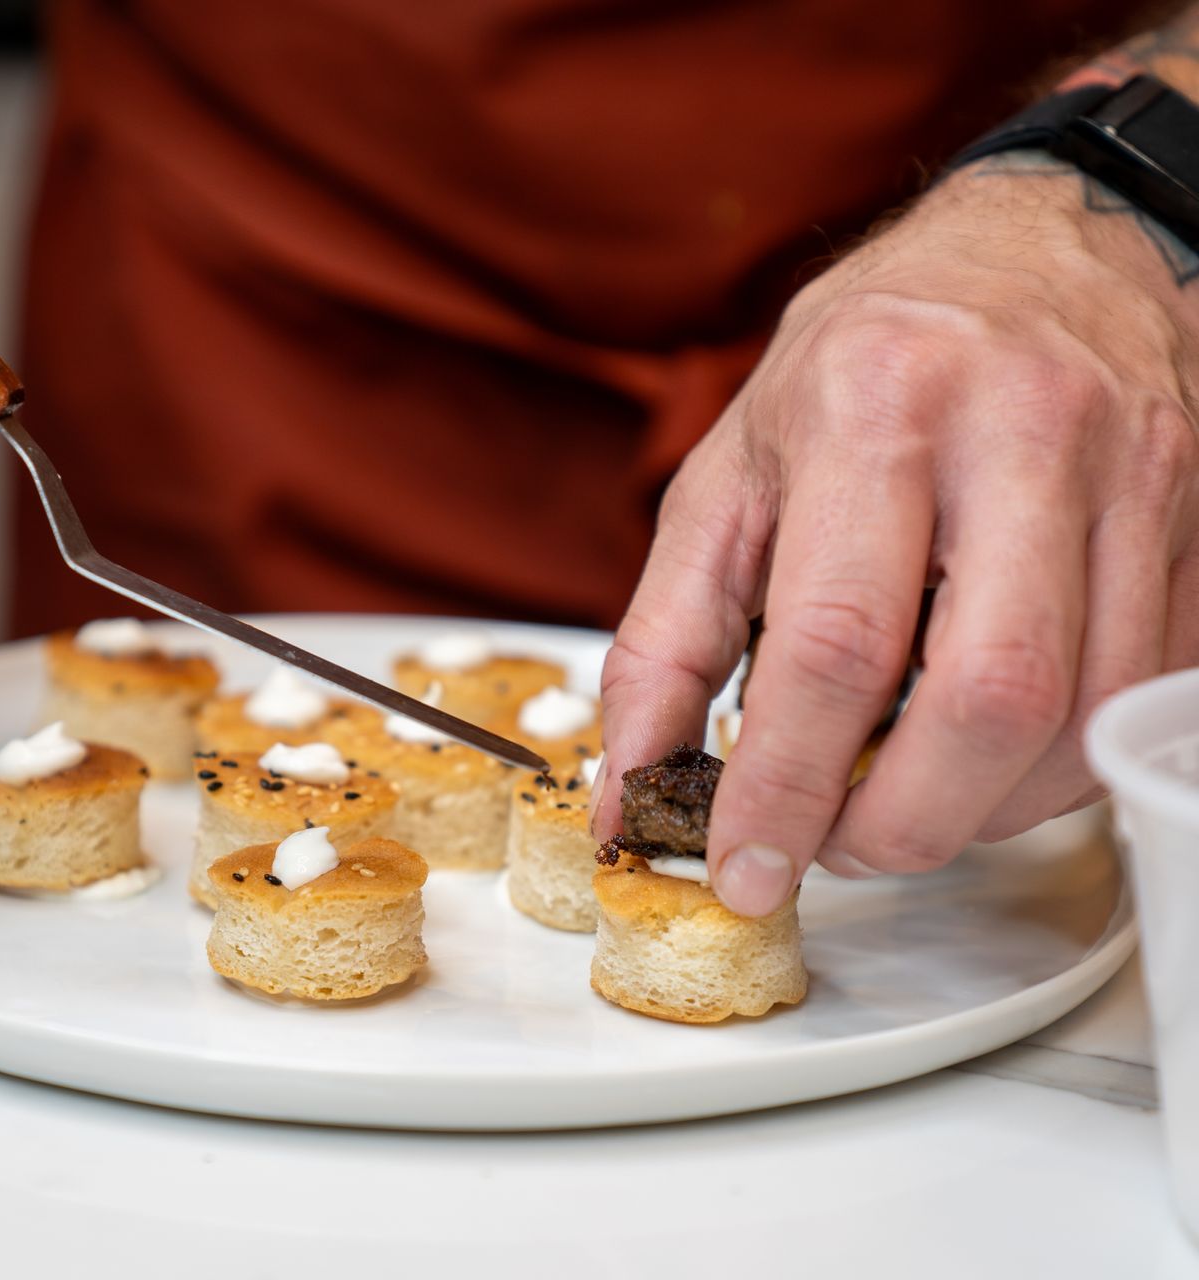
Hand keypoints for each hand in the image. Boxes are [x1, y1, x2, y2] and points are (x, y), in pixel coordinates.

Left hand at [595, 154, 1198, 913]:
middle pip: (987, 696)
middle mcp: (1020, 433)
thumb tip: (628, 790)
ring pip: (1079, 715)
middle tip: (834, 848)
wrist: (1040, 248)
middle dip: (901, 819)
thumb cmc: (865, 365)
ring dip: (979, 808)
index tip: (746, 866)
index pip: (835, 643)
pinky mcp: (1190, 522)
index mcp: (876, 408)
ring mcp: (1130, 476)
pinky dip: (1052, 766)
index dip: (787, 785)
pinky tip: (982, 756)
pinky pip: (1139, 693)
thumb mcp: (730, 474)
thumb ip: (667, 638)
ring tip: (897, 800)